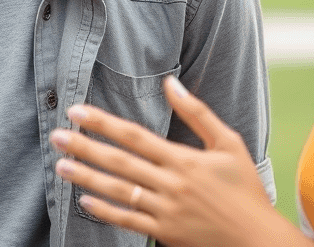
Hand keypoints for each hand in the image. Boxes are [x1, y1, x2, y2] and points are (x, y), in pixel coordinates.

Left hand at [50, 76, 298, 246]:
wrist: (257, 239)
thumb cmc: (245, 189)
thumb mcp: (229, 143)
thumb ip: (197, 112)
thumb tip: (170, 83)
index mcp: (184, 160)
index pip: (135, 136)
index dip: (104, 122)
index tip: (78, 111)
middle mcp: (170, 184)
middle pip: (120, 162)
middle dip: (85, 147)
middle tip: (56, 136)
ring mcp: (165, 211)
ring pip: (118, 192)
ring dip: (87, 177)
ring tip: (61, 165)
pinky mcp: (165, 234)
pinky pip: (128, 222)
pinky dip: (105, 212)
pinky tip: (84, 200)